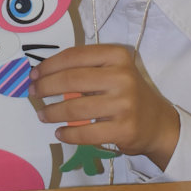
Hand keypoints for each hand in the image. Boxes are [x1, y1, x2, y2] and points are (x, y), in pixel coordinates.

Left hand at [31, 44, 180, 170]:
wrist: (157, 123)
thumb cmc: (128, 94)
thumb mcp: (113, 72)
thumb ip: (86, 69)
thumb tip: (43, 75)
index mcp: (118, 56)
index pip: (75, 56)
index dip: (50, 65)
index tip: (34, 74)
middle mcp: (123, 77)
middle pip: (72, 80)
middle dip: (45, 87)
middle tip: (33, 93)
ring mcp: (124, 104)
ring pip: (75, 108)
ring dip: (52, 112)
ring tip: (42, 114)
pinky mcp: (123, 129)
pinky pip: (85, 133)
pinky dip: (67, 134)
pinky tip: (60, 133)